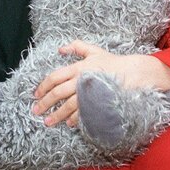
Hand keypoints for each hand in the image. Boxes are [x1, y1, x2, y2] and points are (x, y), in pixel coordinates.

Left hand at [33, 40, 169, 126]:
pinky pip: (82, 113)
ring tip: (48, 122)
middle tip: (36, 111)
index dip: (43, 86)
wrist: (133, 73)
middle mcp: (81, 80)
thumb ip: (77, 47)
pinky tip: (69, 123)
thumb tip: (60, 49)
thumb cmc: (113, 62)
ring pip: (67, 106)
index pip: (54, 77)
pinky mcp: (96, 103)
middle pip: (57, 93)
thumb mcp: (94, 50)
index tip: (35, 94)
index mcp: (78, 67)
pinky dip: (74, 119)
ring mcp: (88, 93)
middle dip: (45, 103)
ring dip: (56, 115)